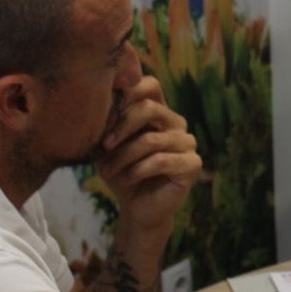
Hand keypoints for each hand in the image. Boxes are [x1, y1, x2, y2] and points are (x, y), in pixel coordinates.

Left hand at [98, 76, 201, 238]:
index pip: (149, 84)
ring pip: (151, 139)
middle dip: (120, 126)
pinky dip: (137, 171)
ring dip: (123, 156)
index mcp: (158, 110)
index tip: (103, 112)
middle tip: (103, 146)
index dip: (127, 92)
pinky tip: (126, 180)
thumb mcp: (107, 147)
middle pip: (149, 108)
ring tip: (108, 171)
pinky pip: (161, 161)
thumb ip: (107, 126)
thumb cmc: (121, 172)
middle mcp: (176, 122)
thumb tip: (98, 108)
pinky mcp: (192, 163)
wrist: (136, 207)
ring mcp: (187, 142)